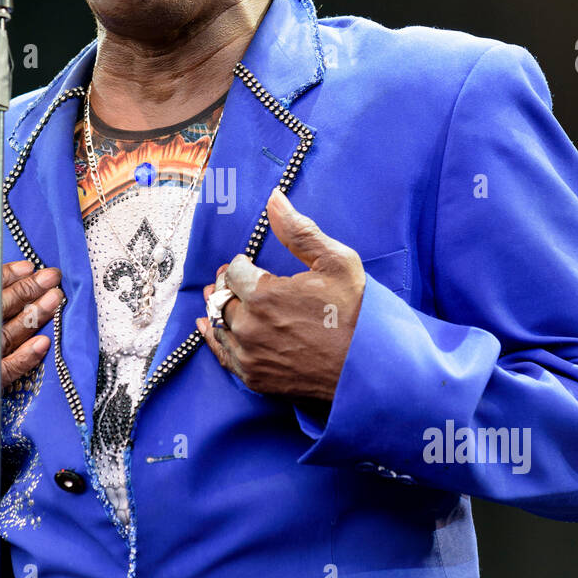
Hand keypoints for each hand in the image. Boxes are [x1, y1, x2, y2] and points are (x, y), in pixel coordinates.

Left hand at [195, 188, 364, 400]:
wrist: (370, 368)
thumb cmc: (358, 313)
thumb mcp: (336, 262)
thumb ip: (298, 231)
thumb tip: (273, 198)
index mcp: (264, 295)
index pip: (233, 272)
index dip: (239, 264)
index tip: (247, 264)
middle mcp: (250, 326)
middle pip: (222, 298)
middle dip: (225, 286)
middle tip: (229, 280)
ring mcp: (250, 355)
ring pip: (220, 325)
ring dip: (218, 309)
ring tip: (215, 299)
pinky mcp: (255, 378)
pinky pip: (223, 355)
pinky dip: (214, 338)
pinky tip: (207, 328)